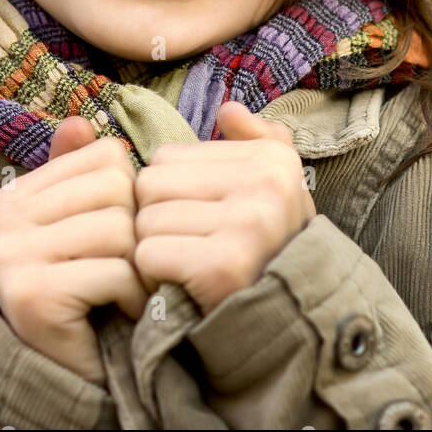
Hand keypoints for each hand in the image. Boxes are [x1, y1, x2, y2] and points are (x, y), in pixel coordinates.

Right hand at [0, 116, 149, 383]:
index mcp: (13, 196)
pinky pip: (115, 271)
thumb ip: (81, 173)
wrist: (73, 372)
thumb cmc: (87, 293)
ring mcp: (9, 257)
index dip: (129, 198)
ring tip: (122, 291)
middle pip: (115, 190)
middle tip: (123, 269)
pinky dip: (131, 296)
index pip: (104, 156)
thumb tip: (79, 122)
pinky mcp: (31, 295)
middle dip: (136, 233)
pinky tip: (117, 312)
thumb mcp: (84, 226)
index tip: (114, 238)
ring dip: (137, 268)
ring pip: (118, 229)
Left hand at [132, 101, 316, 315]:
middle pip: (150, 184)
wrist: (286, 323)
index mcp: (272, 158)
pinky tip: (179, 284)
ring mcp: (247, 224)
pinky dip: (153, 276)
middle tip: (185, 247)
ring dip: (153, 250)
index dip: (170, 193)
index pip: (167, 156)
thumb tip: (228, 109)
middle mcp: (266, 184)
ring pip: (145, 221)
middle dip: (155, 219)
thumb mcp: (275, 191)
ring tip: (184, 266)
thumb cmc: (266, 250)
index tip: (200, 220)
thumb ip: (257, 143)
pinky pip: (148, 254)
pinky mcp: (223, 265)